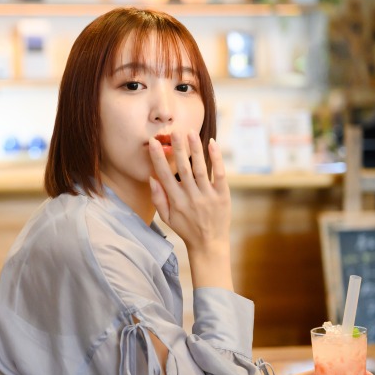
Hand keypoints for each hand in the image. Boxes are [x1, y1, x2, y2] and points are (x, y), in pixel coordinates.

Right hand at [148, 130, 231, 288]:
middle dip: (177, 148)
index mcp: (176, 201)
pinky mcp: (222, 195)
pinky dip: (216, 158)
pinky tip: (212, 144)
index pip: (164, 175)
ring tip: (190, 132)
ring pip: (200, 168)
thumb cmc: (186, 229)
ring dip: (195, 149)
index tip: (153, 143)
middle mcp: (191, 197)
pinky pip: (219, 174)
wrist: (209, 244)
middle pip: (182, 168)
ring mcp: (208, 196)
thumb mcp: (167, 218)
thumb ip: (158, 199)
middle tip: (173, 131)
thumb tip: (152, 178)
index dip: (158, 158)